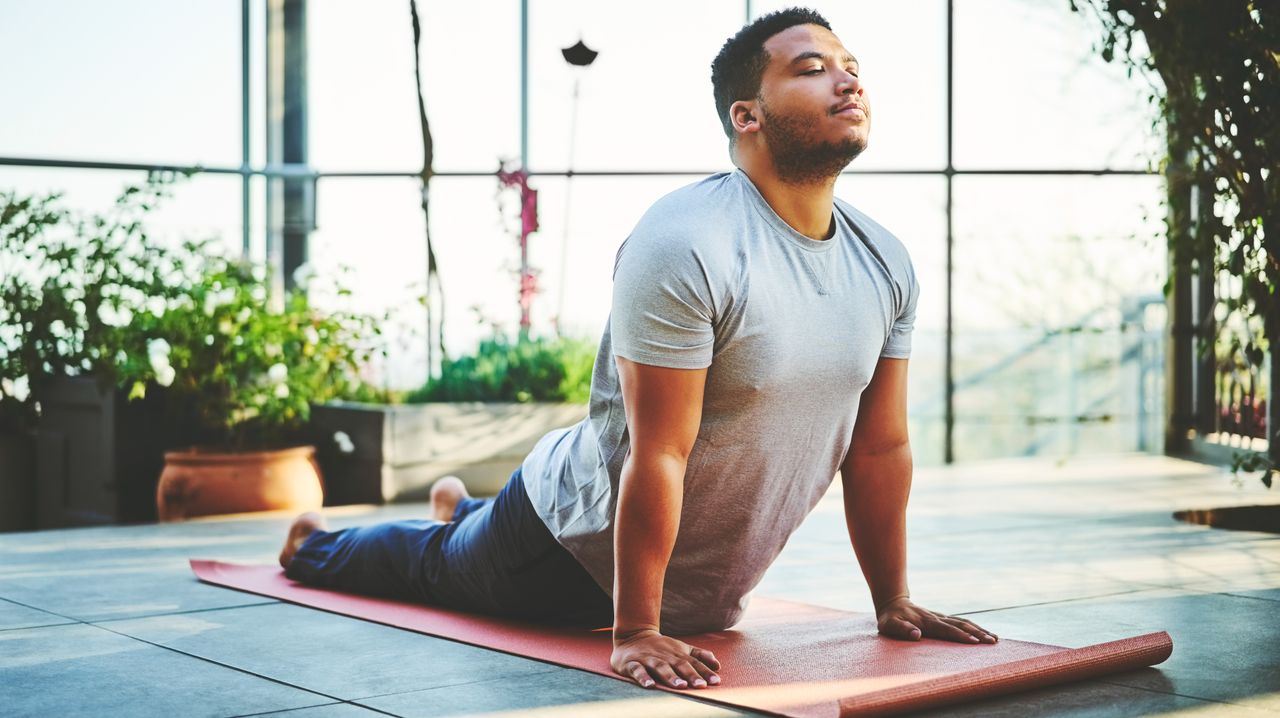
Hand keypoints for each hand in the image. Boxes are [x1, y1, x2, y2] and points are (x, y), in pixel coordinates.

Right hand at [611, 629, 720, 688]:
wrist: (633, 635)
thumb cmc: (662, 647)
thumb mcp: (682, 648)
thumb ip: (700, 655)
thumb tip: (718, 666)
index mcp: (678, 654)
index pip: (694, 663)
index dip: (705, 672)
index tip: (716, 682)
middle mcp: (665, 656)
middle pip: (679, 665)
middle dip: (691, 675)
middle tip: (701, 685)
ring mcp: (649, 659)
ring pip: (661, 668)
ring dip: (671, 677)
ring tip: (681, 686)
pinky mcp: (632, 664)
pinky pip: (637, 671)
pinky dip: (643, 678)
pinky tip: (650, 686)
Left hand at [876, 597, 997, 643]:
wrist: (893, 602)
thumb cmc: (890, 618)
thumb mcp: (889, 625)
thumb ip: (902, 630)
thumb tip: (917, 635)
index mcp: (926, 622)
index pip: (946, 630)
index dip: (960, 636)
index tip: (975, 642)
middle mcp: (937, 618)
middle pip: (960, 625)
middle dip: (977, 634)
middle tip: (993, 642)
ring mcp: (941, 617)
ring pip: (964, 622)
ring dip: (980, 630)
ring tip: (995, 639)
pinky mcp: (943, 618)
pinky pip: (962, 622)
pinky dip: (975, 627)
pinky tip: (985, 633)